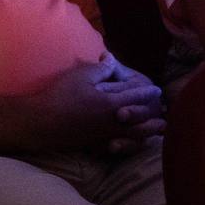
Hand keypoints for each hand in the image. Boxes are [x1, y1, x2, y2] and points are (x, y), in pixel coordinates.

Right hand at [23, 55, 164, 150]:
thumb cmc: (60, 96)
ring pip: (132, 136)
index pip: (136, 97)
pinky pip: (117, 146)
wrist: (39, 122)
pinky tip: (132, 144)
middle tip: (165, 115)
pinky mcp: (93, 144)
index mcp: (111, 103)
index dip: (148, 93)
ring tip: (156, 132)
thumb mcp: (82, 75)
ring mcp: (103, 135)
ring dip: (146, 133)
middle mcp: (112, 121)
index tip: (158, 90)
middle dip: (153, 117)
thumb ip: (102, 68)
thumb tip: (112, 57)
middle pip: (140, 120)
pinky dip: (129, 145)